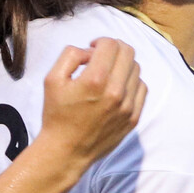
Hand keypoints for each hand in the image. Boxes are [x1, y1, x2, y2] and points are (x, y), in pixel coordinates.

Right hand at [38, 38, 146, 165]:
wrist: (66, 151)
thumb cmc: (57, 115)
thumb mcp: (52, 79)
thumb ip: (71, 55)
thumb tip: (91, 51)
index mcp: (95, 80)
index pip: (111, 44)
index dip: (101, 41)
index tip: (92, 48)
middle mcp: (115, 92)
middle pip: (128, 52)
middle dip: (115, 48)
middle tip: (102, 56)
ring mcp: (127, 106)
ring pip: (136, 69)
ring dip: (123, 65)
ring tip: (108, 73)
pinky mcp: (133, 118)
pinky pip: (141, 88)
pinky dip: (131, 82)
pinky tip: (117, 87)